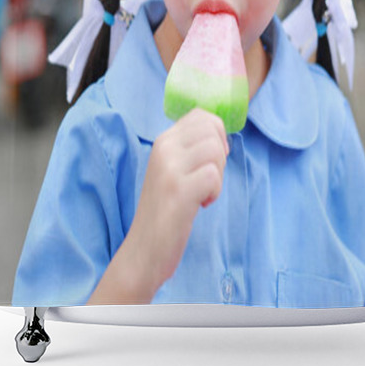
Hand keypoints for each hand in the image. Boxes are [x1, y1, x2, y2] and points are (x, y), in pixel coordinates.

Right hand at [119, 108, 229, 297]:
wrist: (143, 250)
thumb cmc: (165, 210)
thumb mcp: (172, 169)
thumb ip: (190, 147)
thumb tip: (220, 133)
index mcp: (163, 140)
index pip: (201, 115)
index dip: (216, 134)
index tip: (210, 159)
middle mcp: (163, 148)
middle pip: (212, 130)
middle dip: (220, 155)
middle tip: (207, 179)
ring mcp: (169, 168)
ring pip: (215, 150)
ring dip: (218, 175)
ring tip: (203, 192)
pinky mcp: (177, 190)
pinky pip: (213, 175)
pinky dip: (215, 192)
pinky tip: (201, 204)